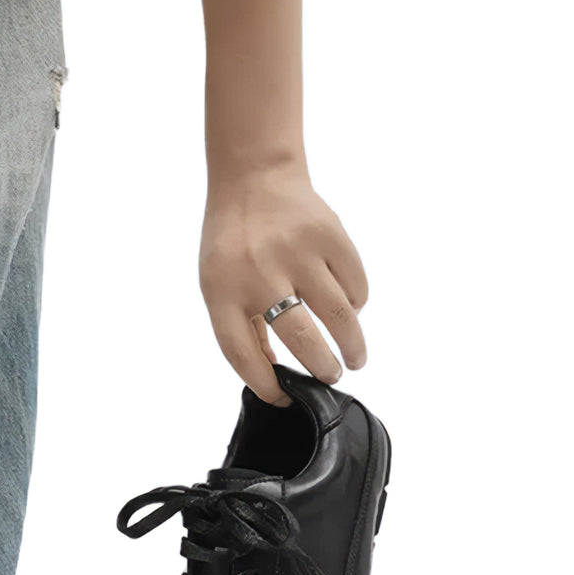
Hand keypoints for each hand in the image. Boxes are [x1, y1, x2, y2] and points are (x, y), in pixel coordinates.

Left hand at [199, 160, 368, 405]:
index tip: (285, 398)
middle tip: (332, 378)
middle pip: (301, 339)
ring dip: (352, 345)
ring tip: (355, 359)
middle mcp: (258, 273)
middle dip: (323, 369)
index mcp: (222, 291)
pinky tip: (350, 308)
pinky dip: (356, 302)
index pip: (242, 353)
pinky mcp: (328, 234)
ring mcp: (296, 252)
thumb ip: (241, 328)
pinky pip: (354, 284)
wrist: (252, 176)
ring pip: (338, 315)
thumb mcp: (217, 285)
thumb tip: (272, 376)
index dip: (264, 385)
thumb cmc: (234, 242)